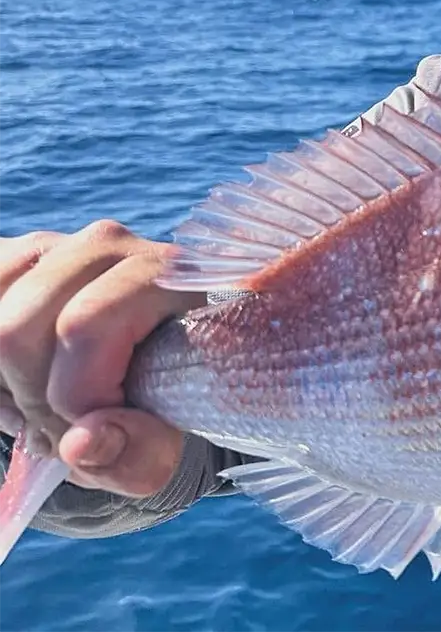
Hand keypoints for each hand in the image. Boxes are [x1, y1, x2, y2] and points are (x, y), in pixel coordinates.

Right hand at [0, 222, 203, 495]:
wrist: (135, 368)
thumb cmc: (153, 404)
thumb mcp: (158, 445)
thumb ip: (133, 454)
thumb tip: (81, 441)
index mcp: (168, 275)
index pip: (85, 324)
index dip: (74, 396)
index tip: (91, 427)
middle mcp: (114, 243)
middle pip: (18, 329)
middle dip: (31, 399)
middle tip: (58, 426)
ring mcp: (59, 243)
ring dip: (4, 383)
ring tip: (42, 400)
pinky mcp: (17, 254)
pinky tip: (17, 376)